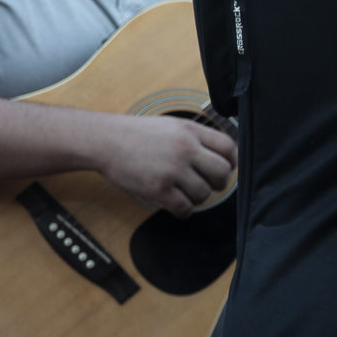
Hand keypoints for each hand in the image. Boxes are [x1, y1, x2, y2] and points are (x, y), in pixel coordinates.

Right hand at [96, 114, 236, 214]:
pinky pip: (185, 208)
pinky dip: (184, 211)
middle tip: (207, 184)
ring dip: (198, 197)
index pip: (229, 147)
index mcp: (190, 130)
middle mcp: (185, 149)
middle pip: (223, 173)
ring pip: (205, 193)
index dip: (231, 161)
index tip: (225, 168)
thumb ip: (195, 138)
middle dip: (219, 182)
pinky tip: (177, 205)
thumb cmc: (136, 134)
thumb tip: (220, 155)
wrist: (105, 141)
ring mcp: (173, 169)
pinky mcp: (159, 189)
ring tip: (184, 192)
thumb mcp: (171, 125)